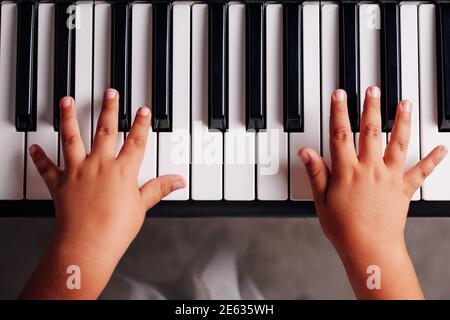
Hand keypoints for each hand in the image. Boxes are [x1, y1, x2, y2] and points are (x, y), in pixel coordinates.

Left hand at [21, 89, 184, 298]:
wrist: (87, 244)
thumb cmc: (115, 228)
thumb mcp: (142, 206)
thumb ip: (159, 189)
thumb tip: (178, 181)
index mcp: (122, 171)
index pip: (135, 141)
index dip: (140, 124)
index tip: (142, 110)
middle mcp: (99, 165)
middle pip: (105, 131)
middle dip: (109, 109)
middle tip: (109, 92)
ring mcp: (78, 171)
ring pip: (72, 138)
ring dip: (69, 118)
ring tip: (67, 101)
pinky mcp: (60, 183)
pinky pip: (47, 167)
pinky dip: (40, 157)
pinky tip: (35, 148)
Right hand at [299, 86, 446, 298]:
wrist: (369, 248)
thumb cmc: (344, 228)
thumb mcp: (321, 200)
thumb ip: (316, 173)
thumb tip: (306, 152)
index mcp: (347, 171)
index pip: (340, 135)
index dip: (339, 112)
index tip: (340, 95)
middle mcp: (370, 169)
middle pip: (371, 132)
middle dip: (371, 108)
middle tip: (373, 89)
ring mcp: (389, 177)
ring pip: (397, 143)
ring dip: (402, 121)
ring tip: (404, 103)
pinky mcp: (404, 189)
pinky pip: (421, 172)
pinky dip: (432, 159)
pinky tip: (442, 148)